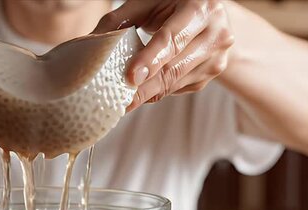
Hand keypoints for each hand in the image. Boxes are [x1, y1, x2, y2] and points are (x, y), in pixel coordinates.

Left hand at [94, 0, 233, 111]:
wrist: (207, 6)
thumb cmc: (172, 1)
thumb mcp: (147, 2)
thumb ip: (119, 20)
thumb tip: (89, 43)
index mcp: (200, 8)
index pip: (171, 39)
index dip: (150, 59)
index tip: (131, 77)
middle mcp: (216, 33)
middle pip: (173, 67)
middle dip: (145, 87)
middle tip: (120, 102)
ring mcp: (218, 55)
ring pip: (177, 82)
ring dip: (149, 92)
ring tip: (125, 99)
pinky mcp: (213, 72)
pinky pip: (181, 87)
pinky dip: (160, 90)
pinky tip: (145, 89)